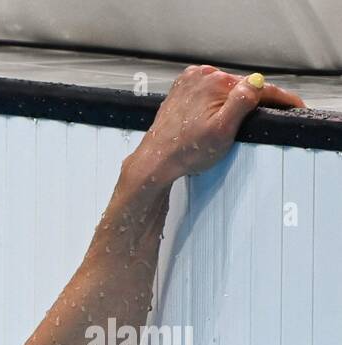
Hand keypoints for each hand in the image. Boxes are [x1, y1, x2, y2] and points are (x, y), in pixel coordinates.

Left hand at [128, 65, 304, 186]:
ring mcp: (189, 81)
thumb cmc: (187, 152)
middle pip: (240, 87)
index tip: (296, 106)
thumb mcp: (222, 130)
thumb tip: (257, 80)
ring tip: (232, 123)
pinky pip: (208, 92)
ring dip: (233, 102)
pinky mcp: (181, 89)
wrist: (155, 162)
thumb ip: (242, 102)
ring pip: (224, 89)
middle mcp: (201, 74)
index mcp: (214, 82)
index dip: (280, 98)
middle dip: (252, 102)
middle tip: (261, 121)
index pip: (257, 87)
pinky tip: (214, 117)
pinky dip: (216, 101)